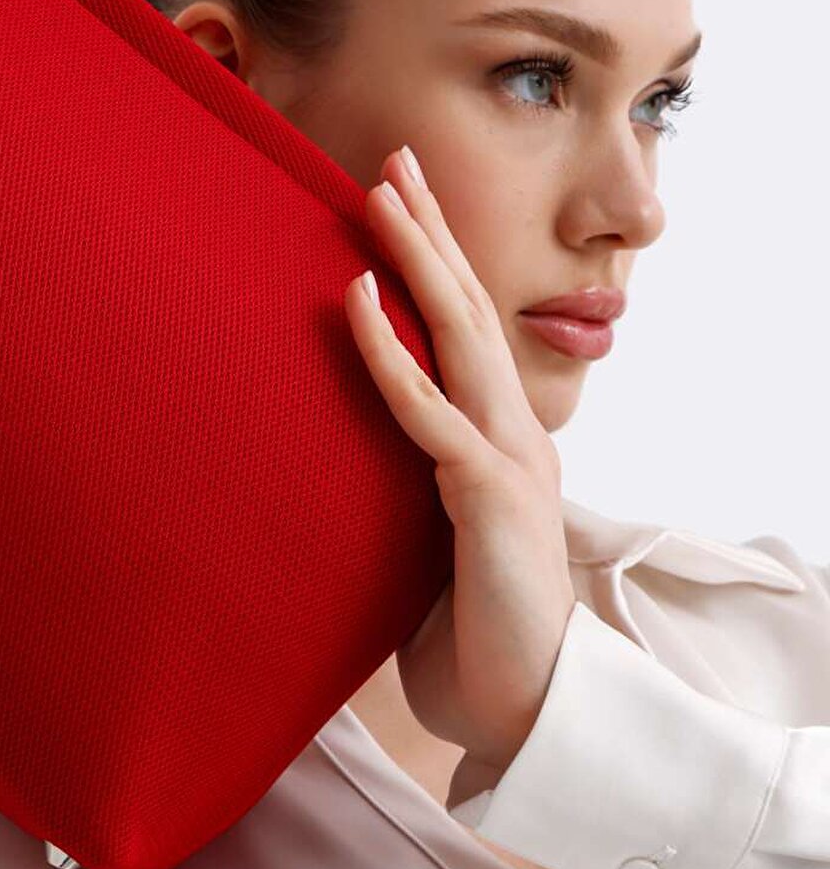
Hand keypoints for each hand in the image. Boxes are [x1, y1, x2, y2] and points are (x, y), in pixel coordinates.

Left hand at [343, 146, 575, 810]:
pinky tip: (357, 301)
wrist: (525, 710)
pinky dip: (390, 353)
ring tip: (381, 193)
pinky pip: (429, 413)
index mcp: (502, 442)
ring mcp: (508, 460)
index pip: (467, 330)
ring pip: (461, 336)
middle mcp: (515, 436)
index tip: (400, 200)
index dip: (437, 261)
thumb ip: (408, 494)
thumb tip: (343, 467)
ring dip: (419, 259)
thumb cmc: (473, 636)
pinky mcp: (488, 498)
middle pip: (471, 308)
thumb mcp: (431, 544)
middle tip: (395, 159)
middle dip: (432, 230)